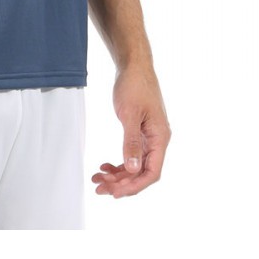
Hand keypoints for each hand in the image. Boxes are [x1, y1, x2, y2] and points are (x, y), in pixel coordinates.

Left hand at [92, 61, 170, 197]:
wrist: (133, 66)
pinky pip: (132, 155)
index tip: (115, 193)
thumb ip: (132, 142)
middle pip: (142, 172)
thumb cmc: (134, 85)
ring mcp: (149, 137)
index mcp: (160, 138)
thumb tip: (133, 169)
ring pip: (135, 166)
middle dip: (121, 183)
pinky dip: (119, 164)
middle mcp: (157, 141)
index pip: (152, 173)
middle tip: (99, 188)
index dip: (134, 186)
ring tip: (98, 179)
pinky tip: (104, 167)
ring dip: (118, 175)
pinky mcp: (141, 133)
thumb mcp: (130, 114)